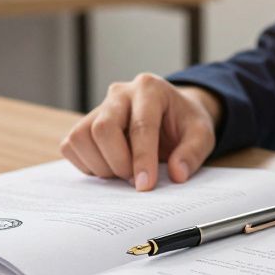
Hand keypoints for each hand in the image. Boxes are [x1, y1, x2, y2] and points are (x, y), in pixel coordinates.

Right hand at [60, 74, 220, 190]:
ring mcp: (99, 107)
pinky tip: (110, 167)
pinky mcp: (85, 123)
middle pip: (103, 128)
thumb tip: (176, 174)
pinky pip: (72, 145)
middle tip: (136, 180)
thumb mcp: (202, 134)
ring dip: (101, 165)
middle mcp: (120, 93)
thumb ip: (192, 153)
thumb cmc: (184, 123)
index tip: (145, 185)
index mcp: (150, 89)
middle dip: (118, 162)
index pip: (140, 126)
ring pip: (81, 137)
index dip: (142, 159)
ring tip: (124, 172)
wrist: (172, 114)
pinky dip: (88, 164)